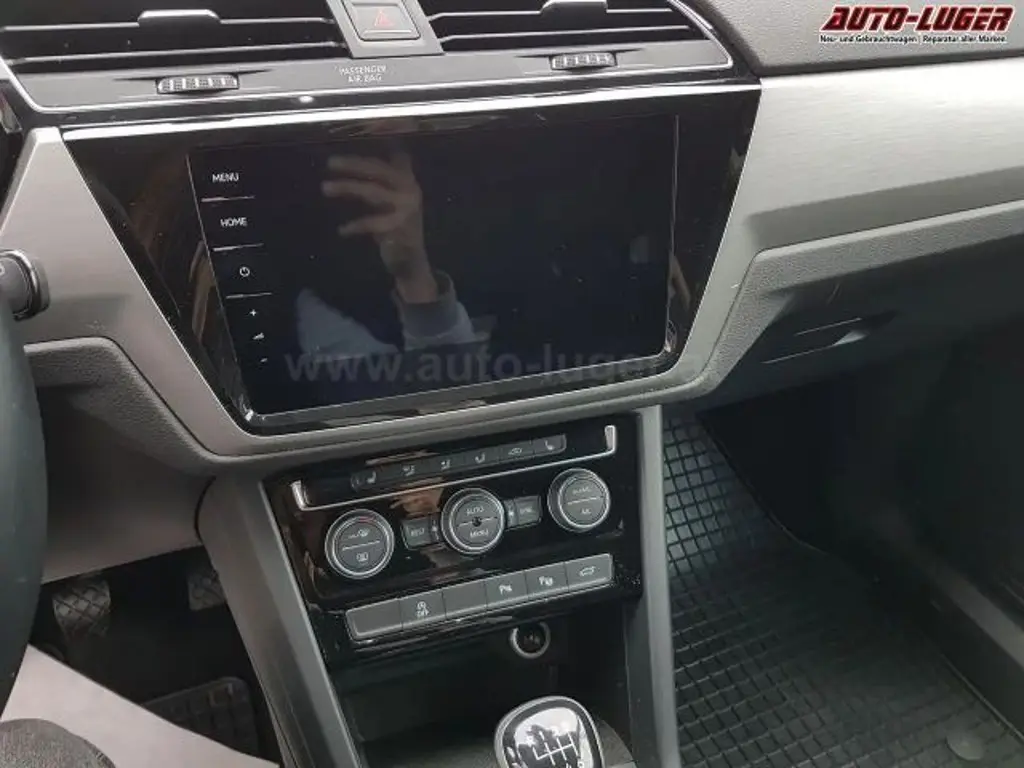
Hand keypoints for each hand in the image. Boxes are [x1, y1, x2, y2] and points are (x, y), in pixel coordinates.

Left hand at [322, 149, 437, 302]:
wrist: (412, 260)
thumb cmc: (397, 227)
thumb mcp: (393, 199)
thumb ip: (380, 180)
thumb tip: (351, 161)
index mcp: (407, 179)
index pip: (396, 152)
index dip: (384, 137)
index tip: (370, 126)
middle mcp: (409, 189)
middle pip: (378, 169)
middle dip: (353, 164)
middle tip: (330, 163)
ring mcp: (406, 207)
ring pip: (372, 191)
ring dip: (347, 188)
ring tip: (326, 188)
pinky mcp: (399, 227)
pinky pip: (371, 222)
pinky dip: (355, 225)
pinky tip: (342, 230)